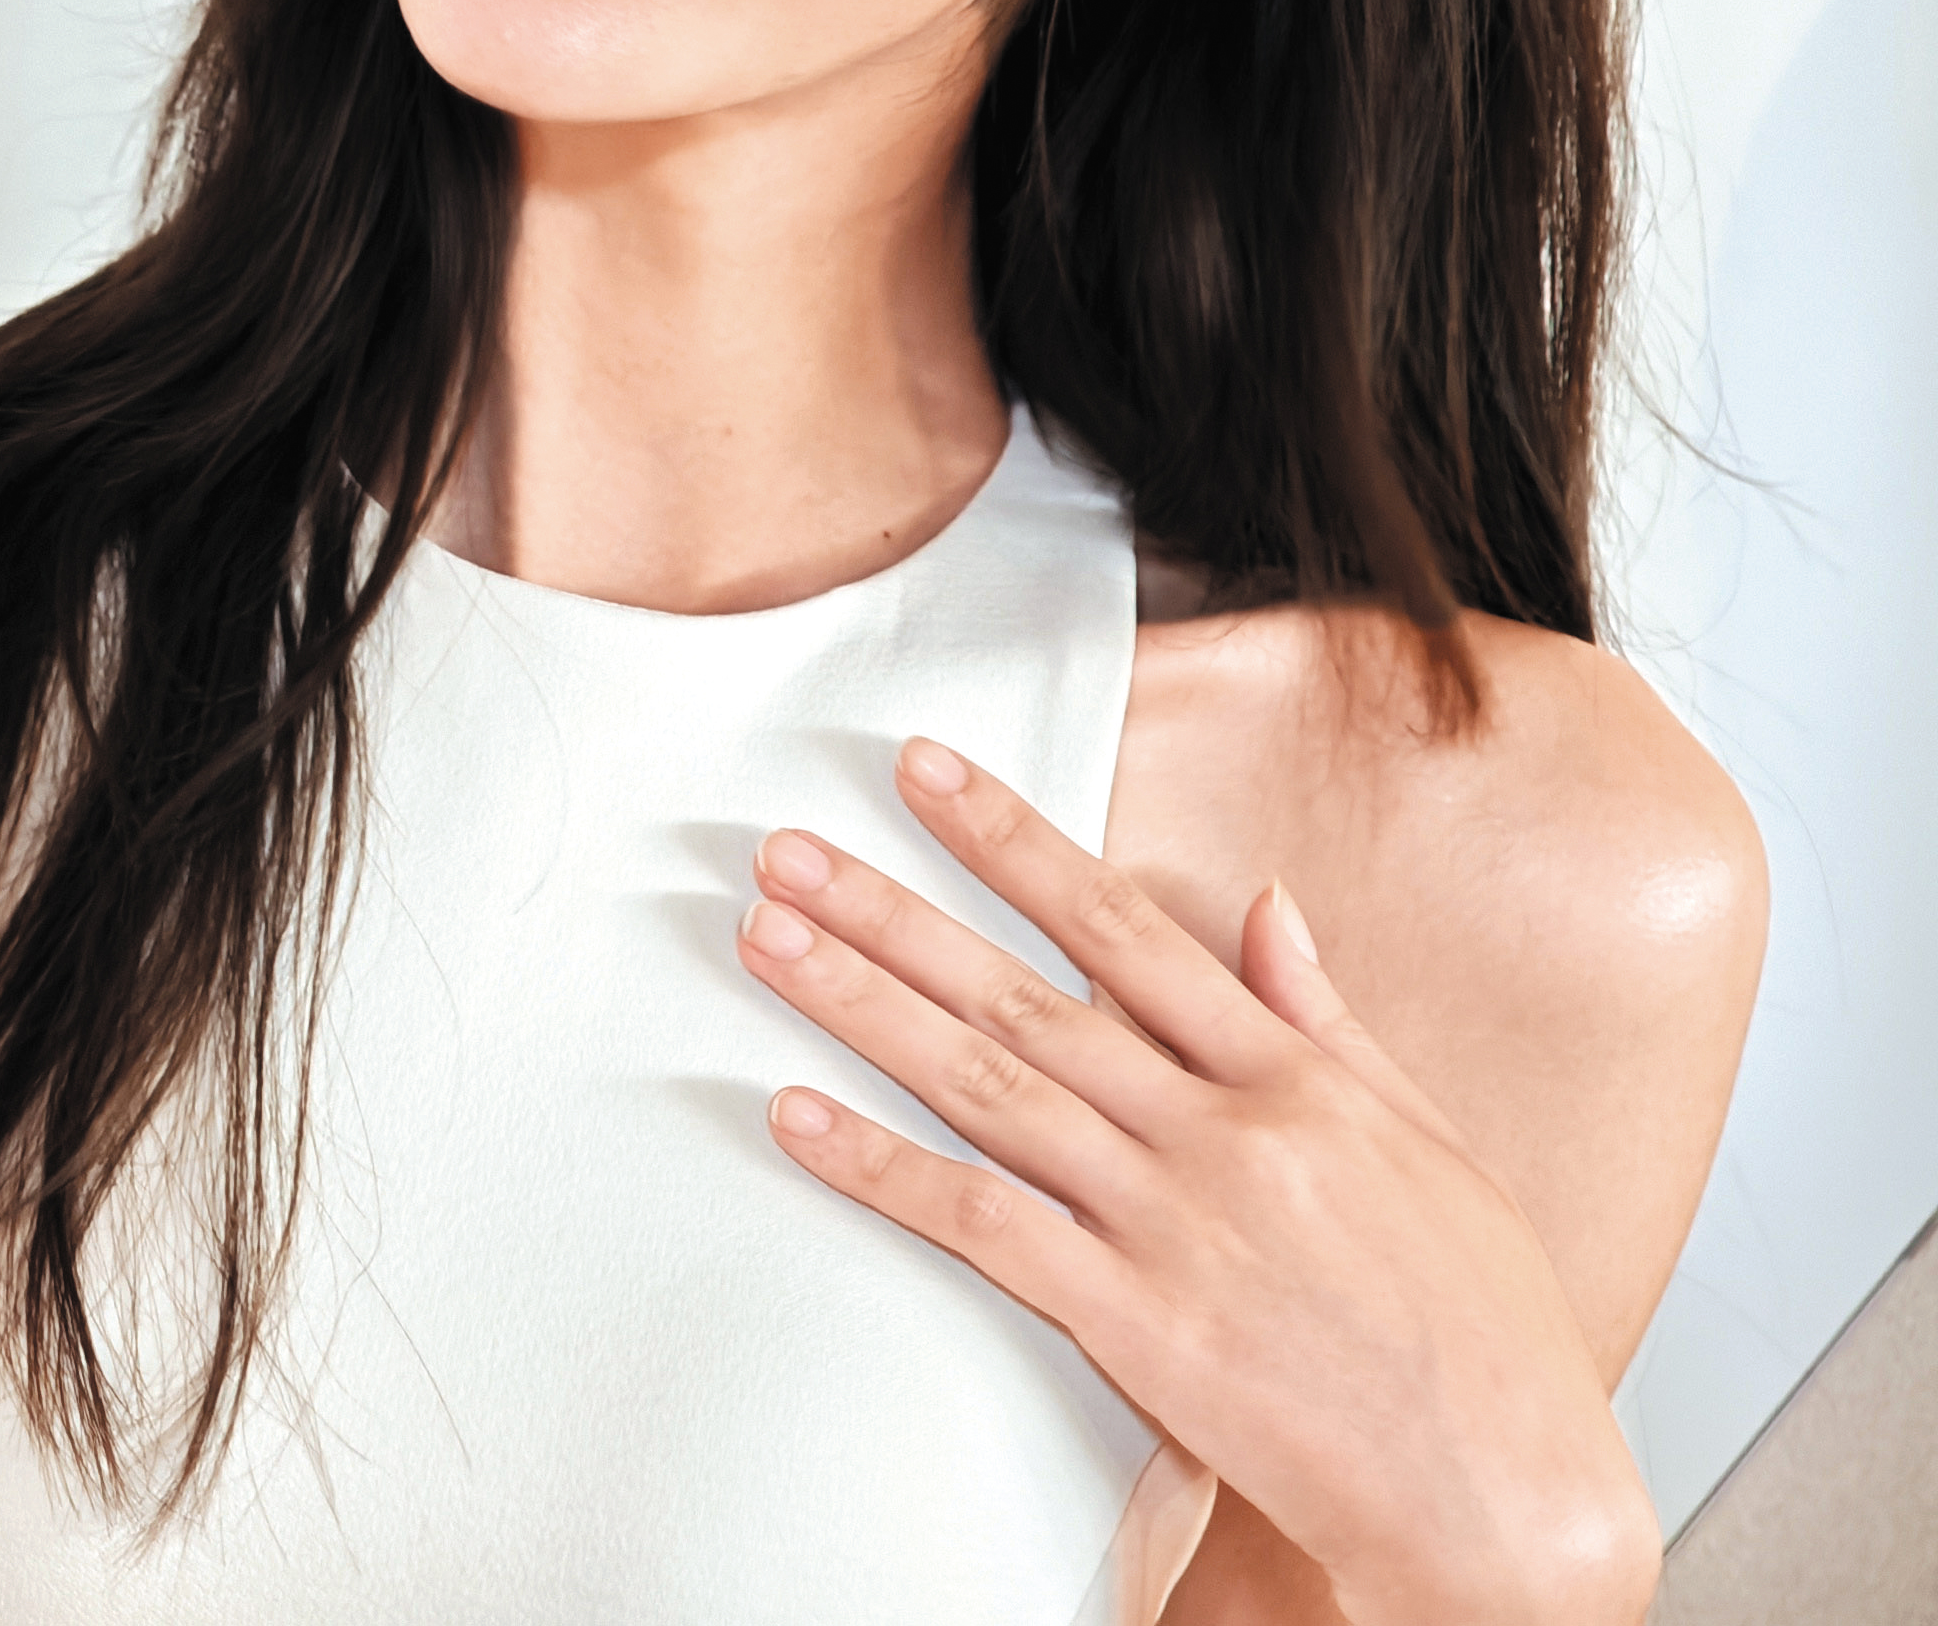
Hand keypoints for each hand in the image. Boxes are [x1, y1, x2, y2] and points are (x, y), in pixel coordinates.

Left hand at [735, 739, 1658, 1625]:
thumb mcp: (1427, 1147)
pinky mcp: (1139, 1324)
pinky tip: (796, 1119)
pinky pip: (983, 1227)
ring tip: (764, 940)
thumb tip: (1267, 903)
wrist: (1509, 1501)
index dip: (1013, 841)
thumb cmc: (1482, 1333)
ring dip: (860, 1007)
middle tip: (784, 848)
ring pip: (985, 1087)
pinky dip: (882, 1171)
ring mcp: (1175, 1225)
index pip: (1123, 925)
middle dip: (891, 910)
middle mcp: (1223, 1133)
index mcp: (1292, 1079)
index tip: (925, 773)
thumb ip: (1328, 1020)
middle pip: (1023, 993)